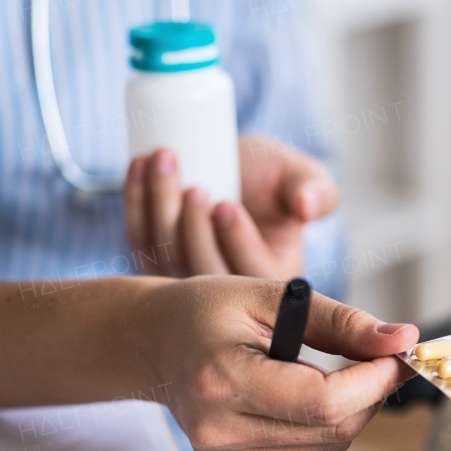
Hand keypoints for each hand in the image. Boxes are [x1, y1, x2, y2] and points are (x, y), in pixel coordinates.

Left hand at [124, 136, 337, 278]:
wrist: (237, 166)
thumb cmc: (274, 175)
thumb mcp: (302, 177)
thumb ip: (316, 191)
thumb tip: (308, 205)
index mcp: (272, 279)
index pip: (253, 274)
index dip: (237, 242)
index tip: (226, 205)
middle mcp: (228, 292)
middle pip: (202, 271)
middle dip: (193, 227)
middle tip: (195, 186)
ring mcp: (187, 278)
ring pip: (165, 255)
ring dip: (160, 206)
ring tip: (166, 158)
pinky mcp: (156, 259)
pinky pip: (139, 238)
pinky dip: (135, 200)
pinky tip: (140, 163)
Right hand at [137, 276, 414, 450]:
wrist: (153, 343)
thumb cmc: (209, 310)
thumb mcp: (273, 296)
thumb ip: (341, 321)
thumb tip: (404, 339)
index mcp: (221, 381)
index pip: (321, 403)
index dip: (372, 382)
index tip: (398, 355)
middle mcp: (219, 431)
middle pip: (332, 430)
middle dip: (371, 394)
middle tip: (383, 358)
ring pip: (327, 445)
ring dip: (350, 408)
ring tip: (336, 367)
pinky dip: (323, 422)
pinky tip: (302, 391)